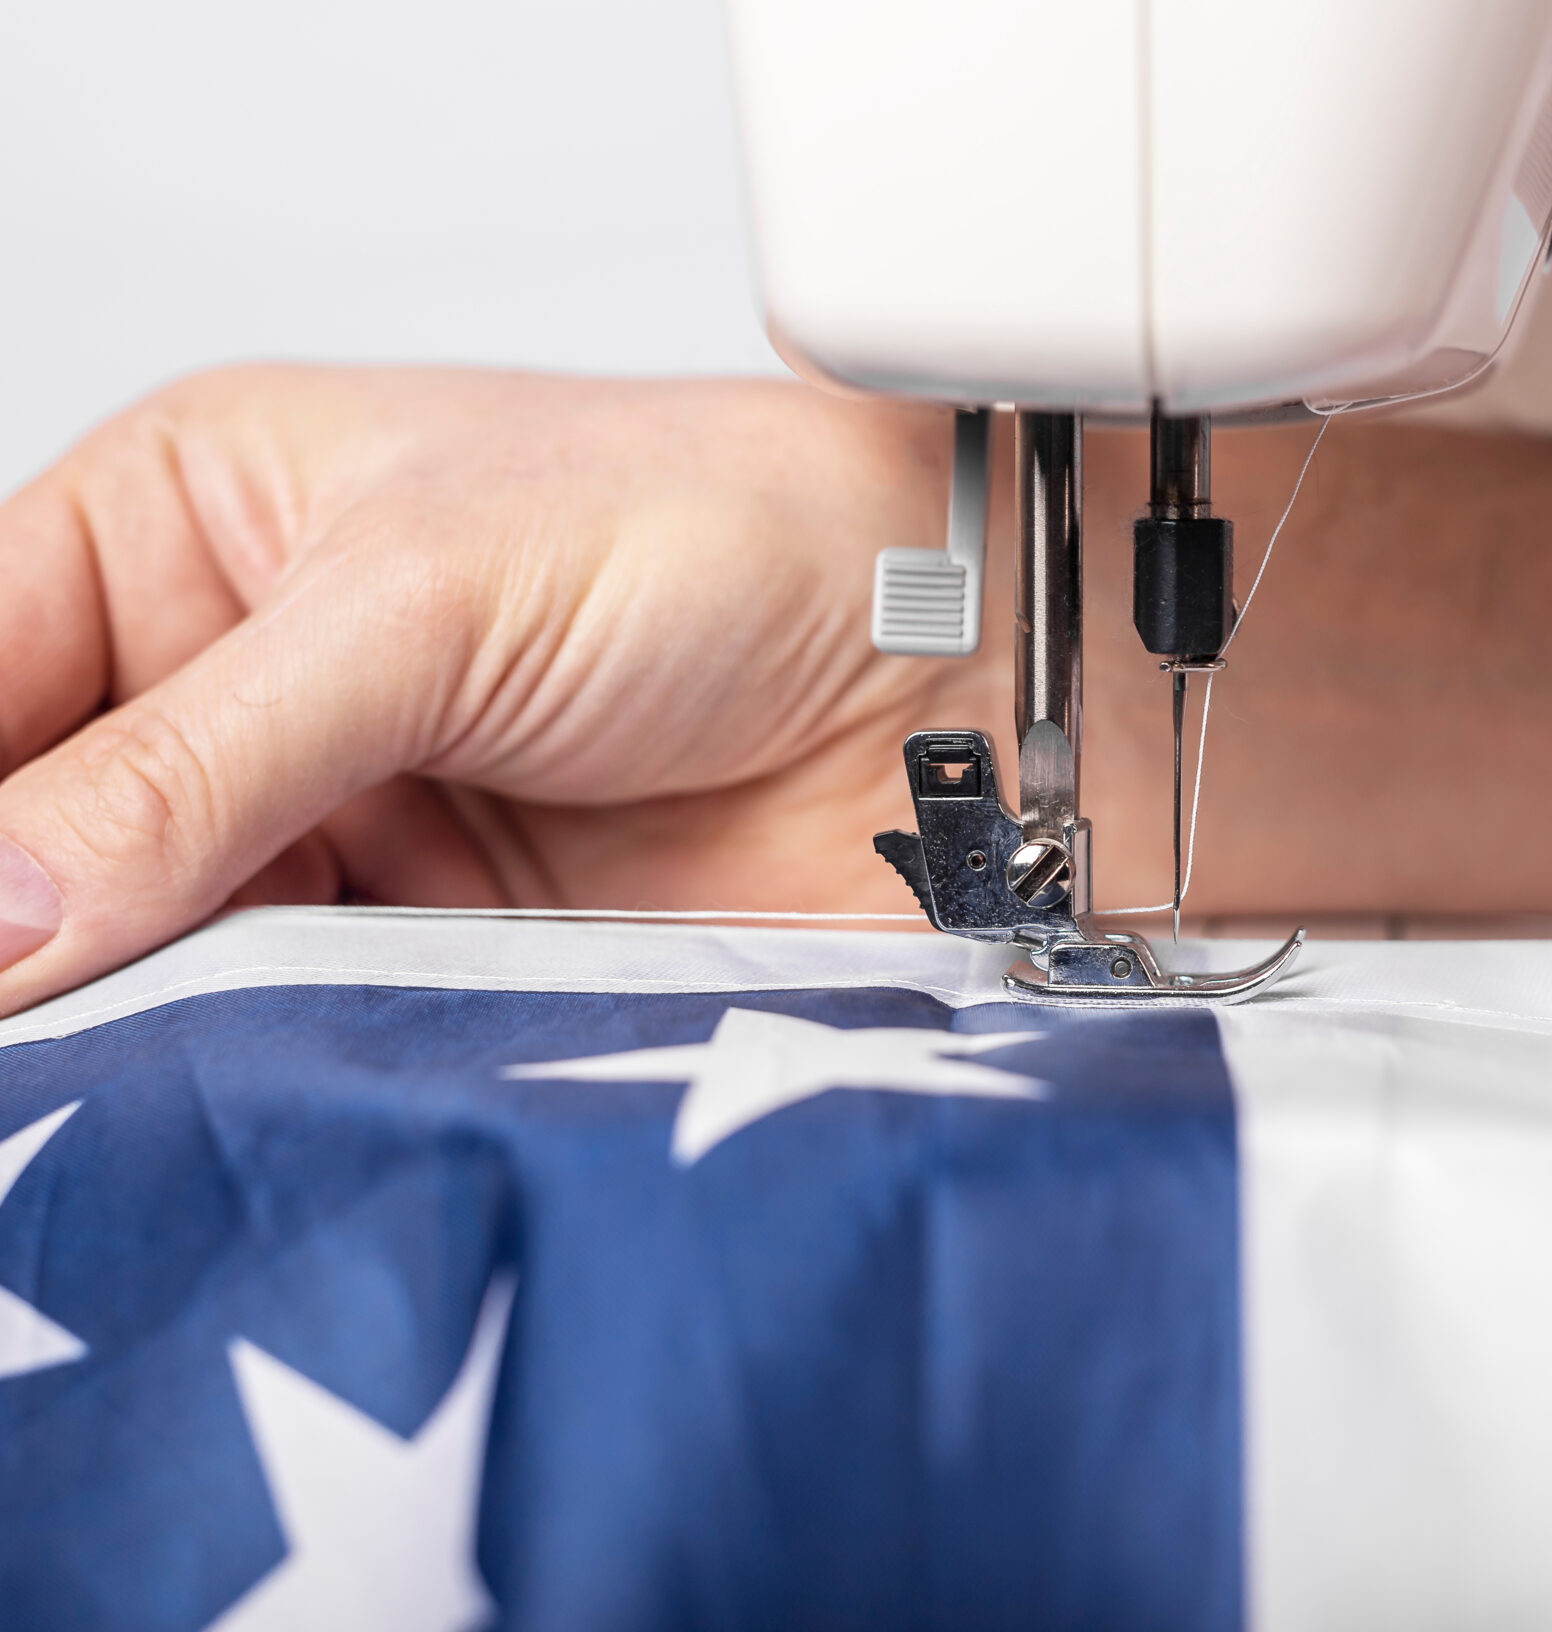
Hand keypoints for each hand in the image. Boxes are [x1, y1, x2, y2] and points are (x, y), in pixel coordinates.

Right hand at [0, 367, 986, 1011]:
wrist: (951, 683)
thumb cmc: (731, 538)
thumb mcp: (423, 602)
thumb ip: (193, 764)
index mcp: (205, 517)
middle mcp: (249, 676)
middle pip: (45, 832)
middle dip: (28, 931)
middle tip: (33, 1016)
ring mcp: (336, 822)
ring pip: (142, 951)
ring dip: (118, 1022)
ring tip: (95, 1083)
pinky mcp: (426, 947)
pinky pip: (278, 1030)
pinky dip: (242, 1073)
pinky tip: (214, 1105)